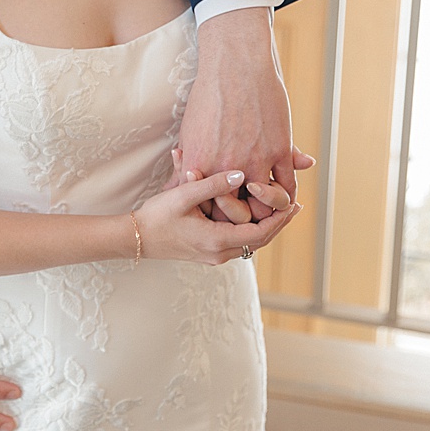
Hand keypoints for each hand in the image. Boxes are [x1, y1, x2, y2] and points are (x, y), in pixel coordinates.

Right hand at [135, 167, 299, 264]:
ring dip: (265, 228)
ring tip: (278, 210)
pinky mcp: (207, 253)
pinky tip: (252, 217)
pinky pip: (238, 244)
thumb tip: (241, 174)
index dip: (279, 219)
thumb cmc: (156, 216)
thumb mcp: (183, 194)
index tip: (294, 204)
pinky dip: (250, 231)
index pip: (260, 233)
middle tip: (294, 207)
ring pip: (250, 244)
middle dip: (278, 224)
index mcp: (216, 240)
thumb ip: (213, 184)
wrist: (135, 238)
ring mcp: (213, 256)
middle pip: (260, 241)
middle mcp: (219, 253)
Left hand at [182, 6, 303, 223]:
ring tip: (265, 211)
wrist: (235, 68)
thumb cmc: (207, 99)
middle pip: (236, 215)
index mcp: (200, 165)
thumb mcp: (190, 135)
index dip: (213, 218)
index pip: (205, 209)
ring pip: (266, 206)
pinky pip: (288, 185)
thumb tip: (173, 191)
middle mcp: (227, 168)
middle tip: (245, 221)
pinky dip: (287, 195)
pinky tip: (284, 195)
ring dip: (267, 211)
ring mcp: (256, 160)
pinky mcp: (279, 150)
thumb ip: (187, 168)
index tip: (217, 219)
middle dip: (240, 221)